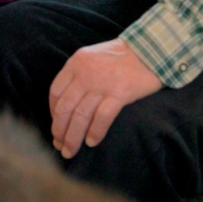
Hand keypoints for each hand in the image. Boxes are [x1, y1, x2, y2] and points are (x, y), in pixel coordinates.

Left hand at [49, 38, 162, 159]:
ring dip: (72, 137)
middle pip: (64, 108)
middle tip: (59, 146)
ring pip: (80, 116)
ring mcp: (102, 83)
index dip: (52, 112)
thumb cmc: (121, 56)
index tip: (56, 126)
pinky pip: (102, 118)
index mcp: (76, 63)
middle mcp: (85, 73)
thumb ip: (79, 74)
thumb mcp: (92, 57)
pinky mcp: (120, 93)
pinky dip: (95, 132)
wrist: (149, 50)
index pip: (55, 92)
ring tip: (70, 151)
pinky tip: (92, 142)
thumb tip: (67, 102)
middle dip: (59, 131)